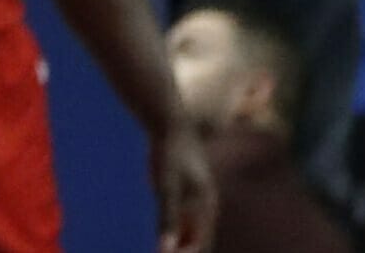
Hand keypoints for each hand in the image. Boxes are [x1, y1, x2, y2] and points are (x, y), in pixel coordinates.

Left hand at [151, 117, 216, 252]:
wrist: (170, 124)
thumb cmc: (169, 154)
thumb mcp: (166, 188)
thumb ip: (167, 219)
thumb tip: (165, 250)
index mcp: (205, 207)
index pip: (200, 243)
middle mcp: (205, 205)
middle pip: (197, 239)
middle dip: (181, 250)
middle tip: (159, 252)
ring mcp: (196, 197)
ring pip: (190, 229)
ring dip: (177, 241)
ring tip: (159, 247)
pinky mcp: (185, 190)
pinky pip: (182, 216)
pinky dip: (172, 227)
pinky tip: (158, 230)